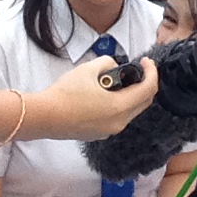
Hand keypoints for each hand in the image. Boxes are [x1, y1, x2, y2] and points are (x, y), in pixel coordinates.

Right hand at [28, 54, 158, 140]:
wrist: (44, 116)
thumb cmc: (65, 93)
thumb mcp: (88, 69)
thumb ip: (108, 63)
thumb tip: (113, 66)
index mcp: (120, 107)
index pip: (148, 89)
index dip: (151, 72)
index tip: (145, 62)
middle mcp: (119, 123)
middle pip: (143, 103)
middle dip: (145, 84)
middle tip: (137, 70)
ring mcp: (109, 131)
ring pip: (131, 111)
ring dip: (131, 95)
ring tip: (118, 81)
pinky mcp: (99, 134)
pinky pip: (117, 118)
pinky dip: (119, 105)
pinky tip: (105, 95)